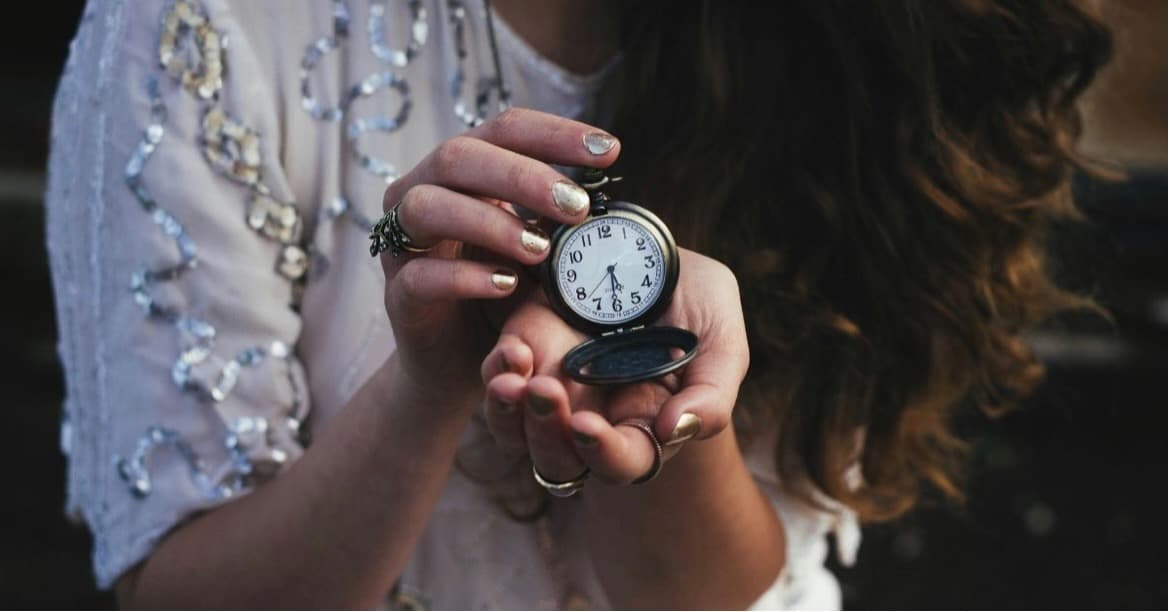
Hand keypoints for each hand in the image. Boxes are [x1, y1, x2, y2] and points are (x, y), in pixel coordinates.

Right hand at [376, 108, 620, 405]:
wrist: (463, 364)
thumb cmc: (504, 292)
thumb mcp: (539, 247)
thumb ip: (559, 217)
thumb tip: (610, 193)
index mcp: (463, 171)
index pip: (504, 130)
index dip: (554, 133)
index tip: (610, 151)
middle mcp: (423, 192)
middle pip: (459, 155)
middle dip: (523, 176)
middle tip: (577, 206)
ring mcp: (403, 243)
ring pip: (428, 206)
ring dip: (490, 222)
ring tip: (541, 250)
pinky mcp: (398, 294)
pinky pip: (420, 275)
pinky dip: (466, 277)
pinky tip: (507, 284)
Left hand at [479, 248, 749, 483]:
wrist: (649, 249)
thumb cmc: (694, 302)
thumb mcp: (720, 339)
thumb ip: (712, 393)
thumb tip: (677, 430)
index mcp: (645, 425)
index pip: (623, 462)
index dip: (605, 454)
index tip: (588, 425)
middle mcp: (594, 416)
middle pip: (560, 460)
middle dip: (546, 435)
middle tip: (544, 392)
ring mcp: (554, 387)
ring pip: (515, 432)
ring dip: (509, 415)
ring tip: (514, 382)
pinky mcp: (524, 352)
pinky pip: (497, 380)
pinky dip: (496, 373)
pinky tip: (513, 352)